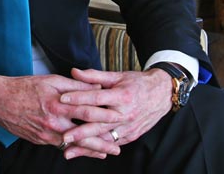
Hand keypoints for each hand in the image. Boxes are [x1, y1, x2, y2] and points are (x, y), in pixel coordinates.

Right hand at [0, 72, 122, 147]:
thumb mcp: (51, 80)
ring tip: (106, 153)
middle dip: (102, 142)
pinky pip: (60, 146)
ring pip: (73, 145)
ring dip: (90, 150)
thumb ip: (75, 85)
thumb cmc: (25, 87)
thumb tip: (97, 88)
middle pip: (82, 135)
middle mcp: (53, 122)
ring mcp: (46, 134)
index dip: (104, 115)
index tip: (118, 117)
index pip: (86, 111)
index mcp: (57, 104)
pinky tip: (83, 151)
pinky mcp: (40, 140)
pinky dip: (74, 149)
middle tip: (118, 147)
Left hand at [56, 68, 172, 159]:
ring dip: (86, 146)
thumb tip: (74, 72)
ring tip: (69, 150)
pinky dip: (98, 148)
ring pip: (104, 138)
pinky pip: (112, 143)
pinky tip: (85, 152)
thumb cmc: (138, 83)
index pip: (96, 99)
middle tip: (63, 135)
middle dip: (80, 131)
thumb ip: (95, 76)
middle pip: (99, 123)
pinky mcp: (131, 136)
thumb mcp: (118, 76)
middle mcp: (125, 114)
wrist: (162, 94)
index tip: (61, 100)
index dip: (78, 98)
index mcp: (121, 96)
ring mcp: (128, 127)